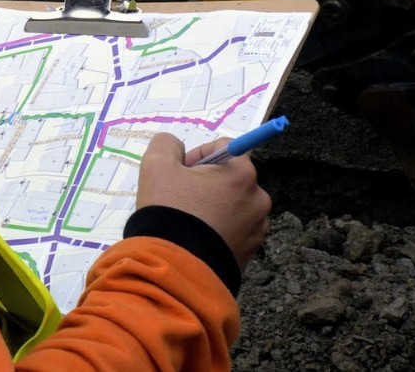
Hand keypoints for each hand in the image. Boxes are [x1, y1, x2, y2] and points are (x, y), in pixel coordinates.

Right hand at [136, 133, 271, 268]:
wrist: (176, 268)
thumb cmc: (169, 211)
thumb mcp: (156, 166)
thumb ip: (166, 144)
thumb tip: (175, 145)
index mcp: (242, 173)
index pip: (223, 147)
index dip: (196, 156)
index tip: (178, 173)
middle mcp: (258, 198)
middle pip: (229, 176)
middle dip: (204, 182)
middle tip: (178, 198)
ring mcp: (257, 227)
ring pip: (232, 203)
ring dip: (212, 205)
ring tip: (187, 222)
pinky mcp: (251, 250)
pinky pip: (234, 228)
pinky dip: (217, 228)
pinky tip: (197, 237)